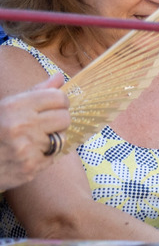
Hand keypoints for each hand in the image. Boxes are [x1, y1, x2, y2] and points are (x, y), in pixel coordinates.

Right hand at [0, 75, 70, 190]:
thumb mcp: (7, 105)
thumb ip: (36, 91)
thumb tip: (60, 77)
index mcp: (15, 107)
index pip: (59, 98)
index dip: (60, 101)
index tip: (54, 106)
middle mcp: (22, 126)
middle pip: (65, 118)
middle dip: (58, 120)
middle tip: (45, 124)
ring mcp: (26, 149)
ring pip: (61, 139)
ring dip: (51, 140)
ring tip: (32, 140)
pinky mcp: (29, 168)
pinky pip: (52, 158)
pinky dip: (43, 157)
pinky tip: (27, 154)